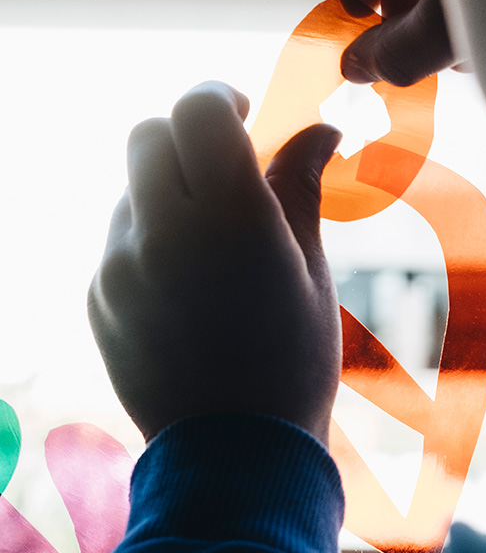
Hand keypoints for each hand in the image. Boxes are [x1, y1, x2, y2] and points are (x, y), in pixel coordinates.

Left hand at [88, 83, 341, 444]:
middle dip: (187, 136)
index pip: (198, 109)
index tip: (242, 112)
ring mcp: (120, 266)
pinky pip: (120, 240)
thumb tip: (320, 129)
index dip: (219, 98)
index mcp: (230, 217)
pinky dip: (150, 241)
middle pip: (151, 135)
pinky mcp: (99, 297)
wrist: (236, 454)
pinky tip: (189, 290)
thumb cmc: (293, 361)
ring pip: (133, 188)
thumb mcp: (310, 270)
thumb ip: (299, 188)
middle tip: (227, 169)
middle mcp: (163, 232)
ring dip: (169, 191)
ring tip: (214, 248)